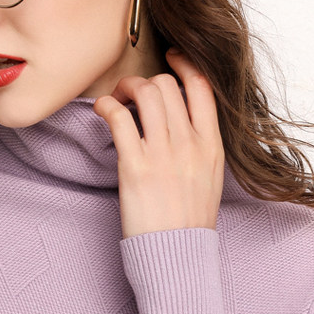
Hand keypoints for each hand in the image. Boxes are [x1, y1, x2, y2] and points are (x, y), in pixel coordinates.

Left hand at [92, 49, 224, 237]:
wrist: (177, 255)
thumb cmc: (189, 221)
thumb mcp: (210, 177)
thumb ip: (201, 145)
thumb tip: (182, 119)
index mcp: (212, 145)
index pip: (202, 86)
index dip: (184, 63)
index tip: (170, 58)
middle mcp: (190, 144)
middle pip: (166, 85)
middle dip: (144, 81)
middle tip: (131, 93)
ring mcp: (163, 154)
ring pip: (144, 93)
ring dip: (124, 88)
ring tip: (116, 100)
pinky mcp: (135, 166)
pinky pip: (118, 118)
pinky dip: (106, 107)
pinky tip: (101, 112)